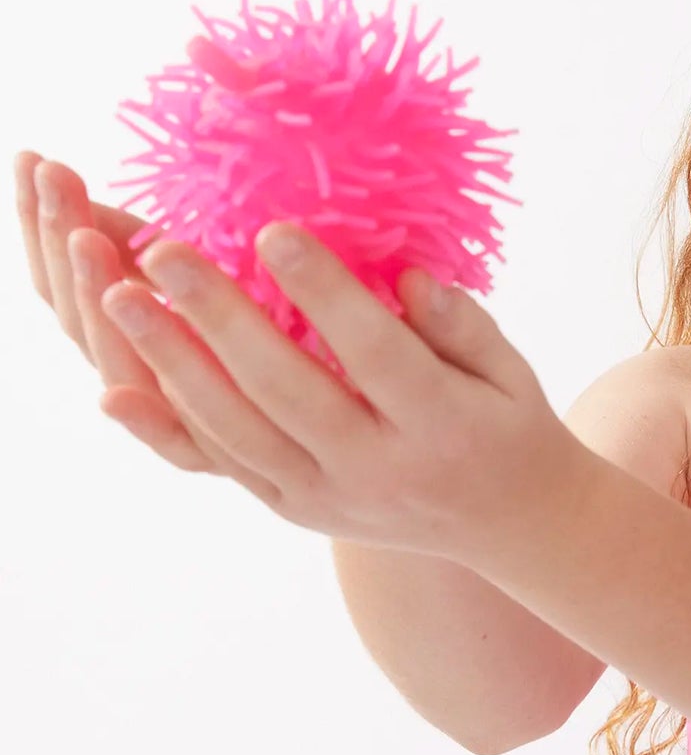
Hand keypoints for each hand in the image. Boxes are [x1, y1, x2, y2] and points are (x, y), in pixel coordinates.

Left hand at [18, 150, 575, 560]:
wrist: (505, 526)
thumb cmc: (504, 421)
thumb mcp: (510, 370)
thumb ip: (461, 325)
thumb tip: (406, 279)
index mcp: (441, 425)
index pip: (373, 352)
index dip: (322, 292)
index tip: (272, 229)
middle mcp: (377, 469)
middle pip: (287, 390)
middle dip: (219, 317)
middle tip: (162, 250)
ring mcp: (328, 497)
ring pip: (239, 433)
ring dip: (172, 365)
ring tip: (118, 298)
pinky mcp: (293, 509)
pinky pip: (223, 464)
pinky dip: (168, 426)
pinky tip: (116, 385)